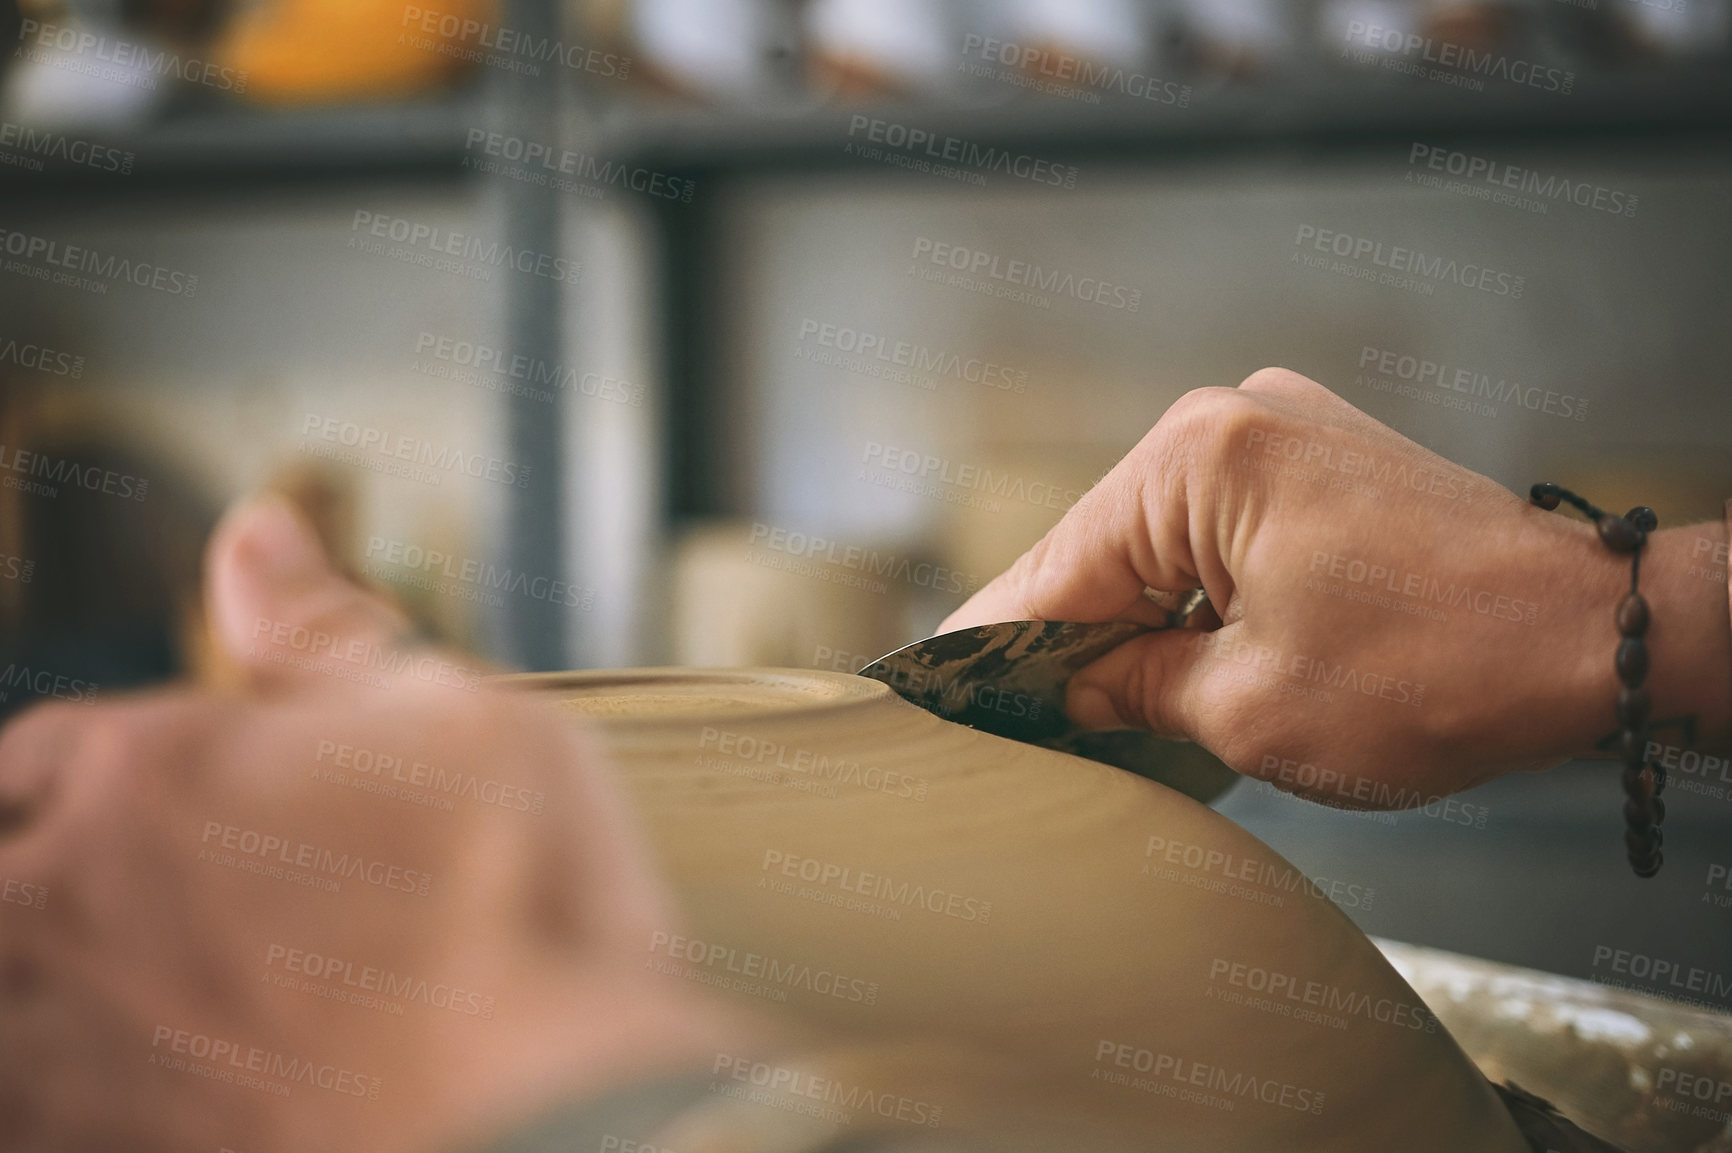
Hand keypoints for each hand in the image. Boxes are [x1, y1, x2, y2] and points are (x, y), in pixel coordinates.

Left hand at [0, 497, 750, 1152]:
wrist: (550, 1117)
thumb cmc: (525, 910)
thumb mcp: (459, 718)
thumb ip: (324, 635)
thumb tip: (251, 535)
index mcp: (146, 773)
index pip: (38, 755)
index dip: (95, 779)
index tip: (151, 810)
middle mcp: (70, 906)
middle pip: (7, 871)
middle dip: (62, 880)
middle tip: (177, 912)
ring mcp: (64, 1053)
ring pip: (11, 1001)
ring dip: (58, 988)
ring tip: (174, 998)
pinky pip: (42, 1109)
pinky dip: (76, 1085)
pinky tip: (160, 1080)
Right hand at [943, 369, 1731, 803]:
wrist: (1595, 643)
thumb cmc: (1441, 670)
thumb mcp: (1248, 708)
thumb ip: (1130, 687)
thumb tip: (1067, 684)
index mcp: (1197, 460)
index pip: (1054, 569)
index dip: (993, 646)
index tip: (932, 695)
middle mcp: (1229, 421)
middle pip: (1098, 546)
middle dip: (1063, 635)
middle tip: (1014, 720)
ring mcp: (1279, 433)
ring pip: (1154, 539)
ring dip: (1126, 616)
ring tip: (1090, 704)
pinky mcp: (1316, 460)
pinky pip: (1212, 527)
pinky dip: (1184, 590)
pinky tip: (1166, 654)